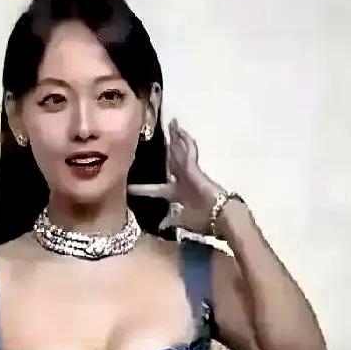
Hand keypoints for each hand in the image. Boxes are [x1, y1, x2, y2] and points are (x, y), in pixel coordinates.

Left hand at [128, 118, 223, 234]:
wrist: (221, 216)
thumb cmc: (203, 219)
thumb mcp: (183, 221)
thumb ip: (171, 220)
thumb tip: (160, 225)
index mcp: (177, 194)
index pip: (156, 190)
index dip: (143, 189)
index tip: (129, 188)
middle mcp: (181, 180)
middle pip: (173, 159)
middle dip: (169, 147)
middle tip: (165, 133)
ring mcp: (189, 173)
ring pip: (180, 151)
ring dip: (176, 138)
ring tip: (172, 123)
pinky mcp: (194, 168)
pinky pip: (189, 152)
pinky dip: (185, 141)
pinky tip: (179, 129)